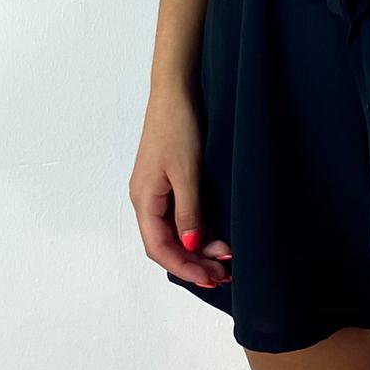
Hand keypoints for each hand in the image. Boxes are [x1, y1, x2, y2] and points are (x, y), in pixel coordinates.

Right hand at [129, 82, 232, 288]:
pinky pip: (179, 215)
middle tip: (223, 275)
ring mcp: (156, 191)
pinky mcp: (167, 181)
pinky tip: (217, 236)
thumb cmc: (178, 127)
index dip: (184, 267)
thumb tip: (191, 247)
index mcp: (143, 200)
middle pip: (166, 244)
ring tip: (225, 260)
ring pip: (174, 232)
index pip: (159, 248)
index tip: (210, 278)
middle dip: (193, 262)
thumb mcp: (187, 172)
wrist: (175, 90)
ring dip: (198, 248)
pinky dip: (198, 229)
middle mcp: (145, 199)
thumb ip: (188, 212)